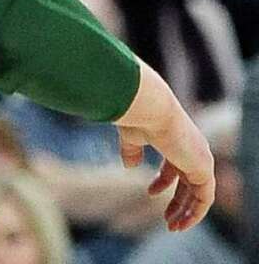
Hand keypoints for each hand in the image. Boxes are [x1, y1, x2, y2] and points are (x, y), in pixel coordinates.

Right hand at [116, 108, 214, 232]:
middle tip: (166, 220)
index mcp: (176, 139)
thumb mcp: (132, 137)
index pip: (175, 165)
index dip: (163, 182)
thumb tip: (130, 167)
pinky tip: (182, 223)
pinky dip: (195, 213)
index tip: (150, 193)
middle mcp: (192, 149)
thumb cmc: (139, 117)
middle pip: (188, 182)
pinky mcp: (204, 169)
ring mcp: (200, 158)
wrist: (152, 107)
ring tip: (172, 227)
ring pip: (198, 194)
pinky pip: (205, 199)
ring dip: (186, 213)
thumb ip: (131, 151)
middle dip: (177, 202)